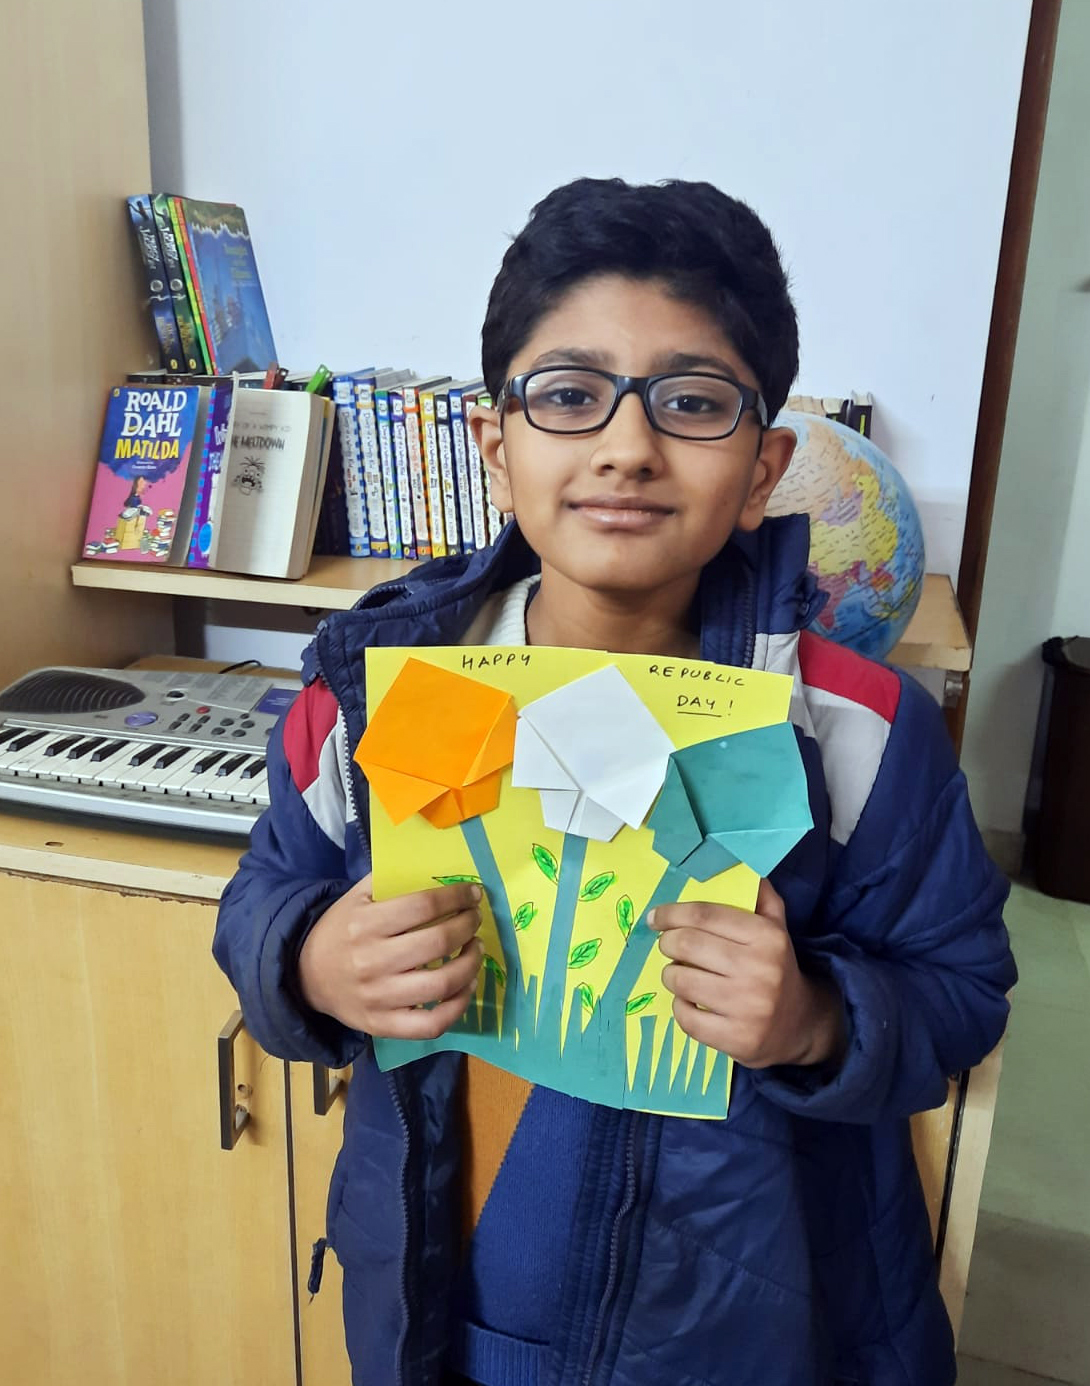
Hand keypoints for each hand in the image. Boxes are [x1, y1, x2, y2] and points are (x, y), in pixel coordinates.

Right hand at [297, 875, 482, 1039]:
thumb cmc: (341, 930)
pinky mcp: (382, 1025)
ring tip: (475, 950)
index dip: (456, 897)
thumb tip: (440, 873)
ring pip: (440, 985)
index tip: (473, 893)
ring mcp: (378, 998)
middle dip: (467, 926)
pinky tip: (466, 987)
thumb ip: (392, 881)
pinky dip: (457, 1007)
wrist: (306, 975)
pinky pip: (431, 1025)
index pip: (423, 906)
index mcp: (365, 924)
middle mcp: (371, 961)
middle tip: (474, 919)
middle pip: (437, 943)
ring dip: (470, 964)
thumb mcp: (356, 897)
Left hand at [648, 878, 845, 1068]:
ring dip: (671, 974)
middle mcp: (759, 970)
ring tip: (680, 973)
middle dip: (667, 942)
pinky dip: (680, 1005)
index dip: (672, 913)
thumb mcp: (777, 930)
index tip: (655, 917)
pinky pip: (685, 1017)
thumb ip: (761, 899)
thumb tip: (742, 866)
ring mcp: (747, 1008)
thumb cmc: (777, 969)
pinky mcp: (736, 1039)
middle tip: (667, 945)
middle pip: (687, 944)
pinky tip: (690, 1001)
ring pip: (681, 979)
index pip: (705, 914)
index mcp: (767, 937)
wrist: (800, 1025)